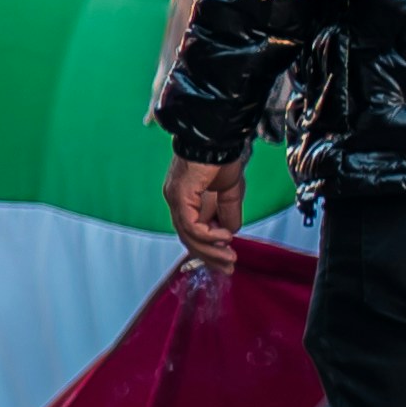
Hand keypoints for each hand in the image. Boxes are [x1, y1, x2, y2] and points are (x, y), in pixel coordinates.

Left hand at [165, 146, 245, 276]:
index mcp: (185, 201)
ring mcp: (175, 199)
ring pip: (188, 235)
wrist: (218, 139)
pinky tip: (225, 237)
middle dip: (210, 256)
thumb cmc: (222, 161)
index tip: (227, 262)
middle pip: (188, 238)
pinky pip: (191, 225)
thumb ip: (228, 214)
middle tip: (228, 267)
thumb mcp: (230, 194)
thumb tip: (230, 234)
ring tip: (229, 257)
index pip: (191, 233)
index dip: (208, 250)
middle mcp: (176, 202)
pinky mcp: (179, 196)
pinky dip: (208, 235)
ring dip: (211, 250)